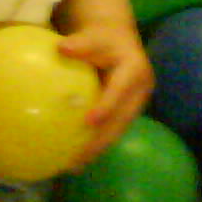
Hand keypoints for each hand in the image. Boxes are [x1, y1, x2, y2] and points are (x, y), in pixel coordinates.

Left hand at [59, 22, 153, 168]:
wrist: (117, 39)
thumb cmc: (103, 37)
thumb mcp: (93, 36)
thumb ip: (80, 43)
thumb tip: (61, 48)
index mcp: (135, 72)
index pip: (119, 92)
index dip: (106, 107)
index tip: (89, 122)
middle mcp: (140, 91)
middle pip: (121, 120)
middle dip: (101, 141)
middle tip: (78, 158)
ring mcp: (135, 104)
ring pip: (118, 130)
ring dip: (98, 148)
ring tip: (75, 165)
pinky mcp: (126, 111)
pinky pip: (112, 129)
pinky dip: (96, 142)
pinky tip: (77, 156)